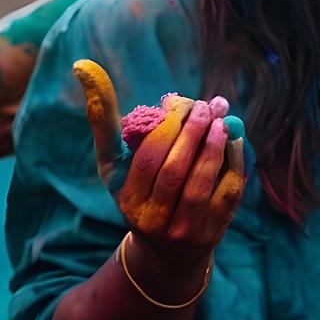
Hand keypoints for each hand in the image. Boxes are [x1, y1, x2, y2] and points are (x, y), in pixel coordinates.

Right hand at [72, 60, 246, 274]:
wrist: (167, 251)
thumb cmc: (139, 191)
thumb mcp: (115, 164)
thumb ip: (104, 120)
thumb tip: (85, 67)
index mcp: (127, 198)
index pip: (148, 158)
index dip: (167, 126)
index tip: (178, 101)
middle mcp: (152, 219)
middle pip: (174, 170)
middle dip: (192, 132)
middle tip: (205, 105)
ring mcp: (183, 229)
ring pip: (199, 184)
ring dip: (213, 146)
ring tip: (221, 118)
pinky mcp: (212, 232)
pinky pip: (226, 193)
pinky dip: (233, 162)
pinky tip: (234, 139)